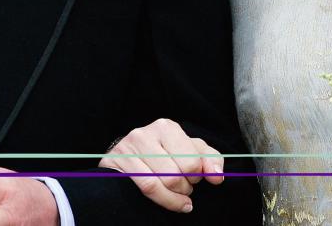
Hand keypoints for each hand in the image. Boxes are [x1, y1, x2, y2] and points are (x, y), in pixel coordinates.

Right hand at [98, 118, 224, 212]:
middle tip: (186, 187)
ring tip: (179, 196)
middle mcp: (144, 134)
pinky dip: (164, 200)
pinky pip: (144, 188)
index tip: (196, 178)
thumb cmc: (166, 153)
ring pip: (158, 183)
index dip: (197, 176)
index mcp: (166, 127)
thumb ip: (209, 159)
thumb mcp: (191, 150)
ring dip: (174, 196)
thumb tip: (217, 176)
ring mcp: (127, 149)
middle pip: (174, 175)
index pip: (191, 161)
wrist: (129, 155)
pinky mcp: (115, 164)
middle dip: (185, 187)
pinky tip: (174, 203)